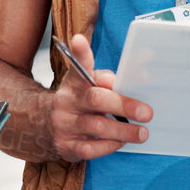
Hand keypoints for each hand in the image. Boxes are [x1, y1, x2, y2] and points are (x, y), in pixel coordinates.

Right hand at [46, 33, 150, 161]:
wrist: (43, 126)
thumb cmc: (78, 103)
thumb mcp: (88, 86)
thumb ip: (108, 80)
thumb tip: (136, 77)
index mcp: (74, 82)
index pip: (77, 64)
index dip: (79, 52)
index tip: (79, 39)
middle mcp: (66, 101)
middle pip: (95, 99)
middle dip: (123, 106)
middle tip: (146, 113)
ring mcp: (64, 124)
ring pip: (95, 127)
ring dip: (123, 131)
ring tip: (142, 133)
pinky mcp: (65, 146)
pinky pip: (89, 149)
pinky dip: (108, 146)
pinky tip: (120, 142)